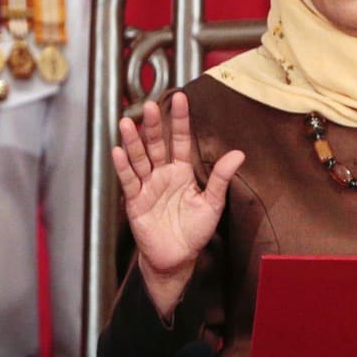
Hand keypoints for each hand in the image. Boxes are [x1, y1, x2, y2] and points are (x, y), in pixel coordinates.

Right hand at [112, 91, 243, 312]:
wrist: (177, 259)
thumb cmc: (195, 231)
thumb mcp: (212, 203)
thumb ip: (221, 178)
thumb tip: (238, 154)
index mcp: (182, 171)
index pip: (181, 140)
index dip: (181, 120)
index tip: (181, 98)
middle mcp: (163, 174)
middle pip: (157, 145)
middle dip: (154, 125)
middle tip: (151, 105)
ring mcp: (147, 186)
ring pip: (139, 159)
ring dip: (133, 141)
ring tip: (127, 122)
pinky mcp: (135, 201)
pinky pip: (128, 181)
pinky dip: (123, 167)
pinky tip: (117, 151)